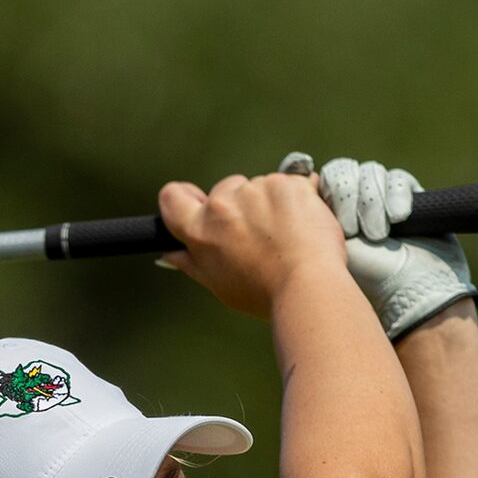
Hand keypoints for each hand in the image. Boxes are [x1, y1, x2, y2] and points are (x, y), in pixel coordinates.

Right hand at [156, 172, 346, 318]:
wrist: (308, 287)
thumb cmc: (262, 294)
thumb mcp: (218, 284)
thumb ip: (191, 263)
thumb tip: (169, 255)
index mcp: (200, 230)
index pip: (173, 197)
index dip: (184, 198)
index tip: (199, 203)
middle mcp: (223, 205)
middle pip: (225, 190)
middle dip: (240, 205)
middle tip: (261, 237)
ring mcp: (257, 190)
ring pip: (261, 187)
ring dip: (272, 204)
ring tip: (288, 237)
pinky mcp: (289, 183)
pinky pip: (292, 184)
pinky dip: (299, 200)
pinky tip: (306, 225)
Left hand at [303, 154, 477, 340]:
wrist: (405, 293)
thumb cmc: (361, 280)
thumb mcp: (324, 250)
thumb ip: (305, 224)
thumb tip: (288, 195)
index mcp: (328, 213)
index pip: (322, 180)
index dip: (327, 189)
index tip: (325, 211)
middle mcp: (353, 203)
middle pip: (344, 172)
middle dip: (345, 195)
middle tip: (350, 228)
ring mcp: (381, 199)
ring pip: (370, 173)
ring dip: (370, 201)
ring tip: (375, 234)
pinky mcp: (408, 198)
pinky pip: (398, 180)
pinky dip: (395, 195)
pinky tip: (396, 218)